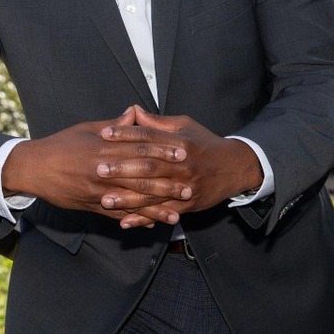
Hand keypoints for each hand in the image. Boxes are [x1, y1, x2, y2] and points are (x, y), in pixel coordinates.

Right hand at [3, 108, 192, 226]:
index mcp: (104, 147)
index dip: (164, 150)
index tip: (183, 151)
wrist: (34, 168)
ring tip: (178, 211)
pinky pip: (118, 215)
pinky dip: (136, 219)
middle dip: (168, 181)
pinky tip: (152, 224)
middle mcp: (104, 169)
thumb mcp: (86, 129)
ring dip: (157, 207)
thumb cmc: (60, 145)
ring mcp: (99, 190)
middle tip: (190, 184)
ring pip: (133, 200)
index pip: (140, 147)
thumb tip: (134, 114)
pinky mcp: (92, 206)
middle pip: (142, 176)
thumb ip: (114, 125)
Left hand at [97, 106, 263, 228]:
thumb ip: (158, 122)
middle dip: (122, 169)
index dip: (126, 134)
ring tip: (105, 199)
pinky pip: (162, 212)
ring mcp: (185, 186)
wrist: (235, 167)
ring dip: (128, 198)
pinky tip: (125, 221)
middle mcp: (182, 164)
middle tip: (98, 169)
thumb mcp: (185, 125)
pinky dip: (144, 218)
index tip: (104, 134)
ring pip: (153, 193)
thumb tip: (134, 112)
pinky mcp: (187, 205)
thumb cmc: (205, 143)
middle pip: (149, 166)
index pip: (149, 137)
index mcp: (179, 142)